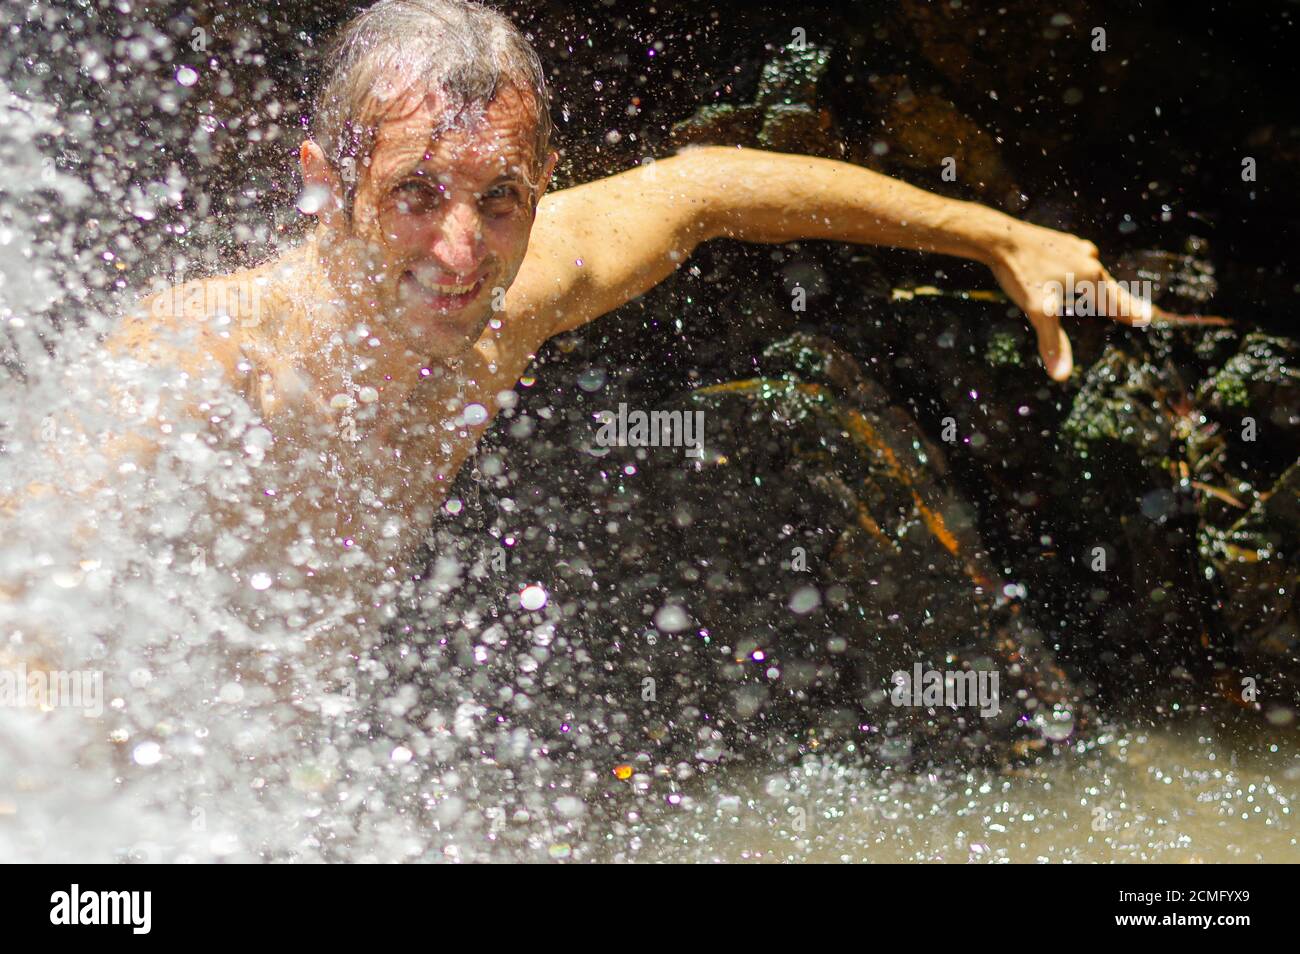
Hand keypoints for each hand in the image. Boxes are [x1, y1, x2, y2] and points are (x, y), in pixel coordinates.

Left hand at [987, 222, 1151, 381]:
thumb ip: (1052, 342)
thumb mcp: (1039, 311)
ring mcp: (1075, 249)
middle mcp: (1088, 260)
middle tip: (1139, 312)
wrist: (1000, 237)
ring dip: (1101, 287)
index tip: (1147, 318)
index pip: (1116, 302)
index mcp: (1091, 277)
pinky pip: (1077, 262)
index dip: (1129, 313)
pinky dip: (1083, 274)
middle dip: (1121, 301)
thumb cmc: (1022, 272)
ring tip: (1110, 296)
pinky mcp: (1060, 243)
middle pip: (1109, 287)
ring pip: (1093, 273)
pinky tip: (1079, 272)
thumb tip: (1062, 376)